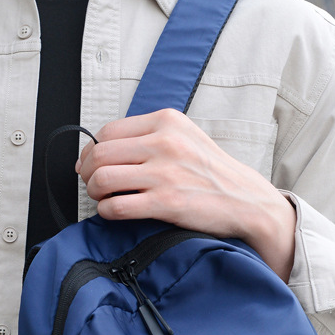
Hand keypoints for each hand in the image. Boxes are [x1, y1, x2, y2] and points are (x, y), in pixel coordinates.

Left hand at [77, 109, 296, 279]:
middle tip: (92, 184)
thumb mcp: (186, 137)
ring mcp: (165, 173)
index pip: (108, 131)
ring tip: (104, 198)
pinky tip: (114, 212)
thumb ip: (151, 136)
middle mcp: (165, 143)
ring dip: (94, 193)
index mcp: (167, 122)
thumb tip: (106, 147)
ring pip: (102, 179)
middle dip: (87, 173)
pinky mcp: (166, 203)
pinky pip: (116, 207)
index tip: (89, 164)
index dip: (90, 150)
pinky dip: (107, 211)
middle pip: (99, 155)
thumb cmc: (213, 173)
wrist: (247, 201)